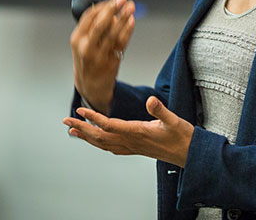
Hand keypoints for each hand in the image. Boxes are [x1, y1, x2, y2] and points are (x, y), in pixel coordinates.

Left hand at [63, 96, 194, 167]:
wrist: (190, 154)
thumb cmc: (183, 137)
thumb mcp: (174, 120)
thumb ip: (161, 110)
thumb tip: (150, 101)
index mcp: (138, 132)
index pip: (109, 125)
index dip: (93, 118)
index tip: (80, 110)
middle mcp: (132, 142)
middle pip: (100, 136)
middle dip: (82, 128)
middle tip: (66, 121)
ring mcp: (133, 147)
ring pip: (104, 144)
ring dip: (87, 137)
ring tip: (74, 132)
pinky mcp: (136, 149)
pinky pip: (112, 148)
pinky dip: (100, 144)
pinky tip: (97, 142)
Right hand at [70, 0, 135, 113]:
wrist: (90, 86)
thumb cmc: (88, 60)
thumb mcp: (84, 43)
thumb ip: (95, 27)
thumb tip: (112, 11)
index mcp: (77, 39)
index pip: (89, 17)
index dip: (103, 6)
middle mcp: (86, 47)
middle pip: (100, 24)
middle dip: (112, 8)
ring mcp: (99, 55)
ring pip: (113, 33)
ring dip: (123, 18)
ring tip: (131, 7)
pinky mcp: (111, 62)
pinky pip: (121, 43)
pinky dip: (128, 30)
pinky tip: (132, 21)